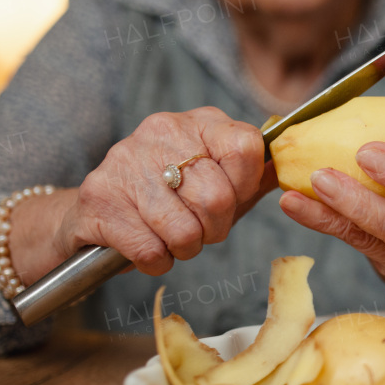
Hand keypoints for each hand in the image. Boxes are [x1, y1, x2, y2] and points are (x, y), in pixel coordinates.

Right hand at [55, 107, 271, 275]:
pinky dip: (156, 261)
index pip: (246, 148)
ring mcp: (126, 161)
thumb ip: (254, 177)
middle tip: (199, 229)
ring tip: (171, 237)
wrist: (96, 212)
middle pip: (217, 198)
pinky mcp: (100, 197)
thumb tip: (288, 174)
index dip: (245, 187)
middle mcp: (161, 132)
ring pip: (184, 229)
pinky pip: (151, 250)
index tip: (232, 202)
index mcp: (200, 123)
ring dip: (185, 248)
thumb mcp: (217, 180)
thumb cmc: (171, 198)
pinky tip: (147, 245)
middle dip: (215, 229)